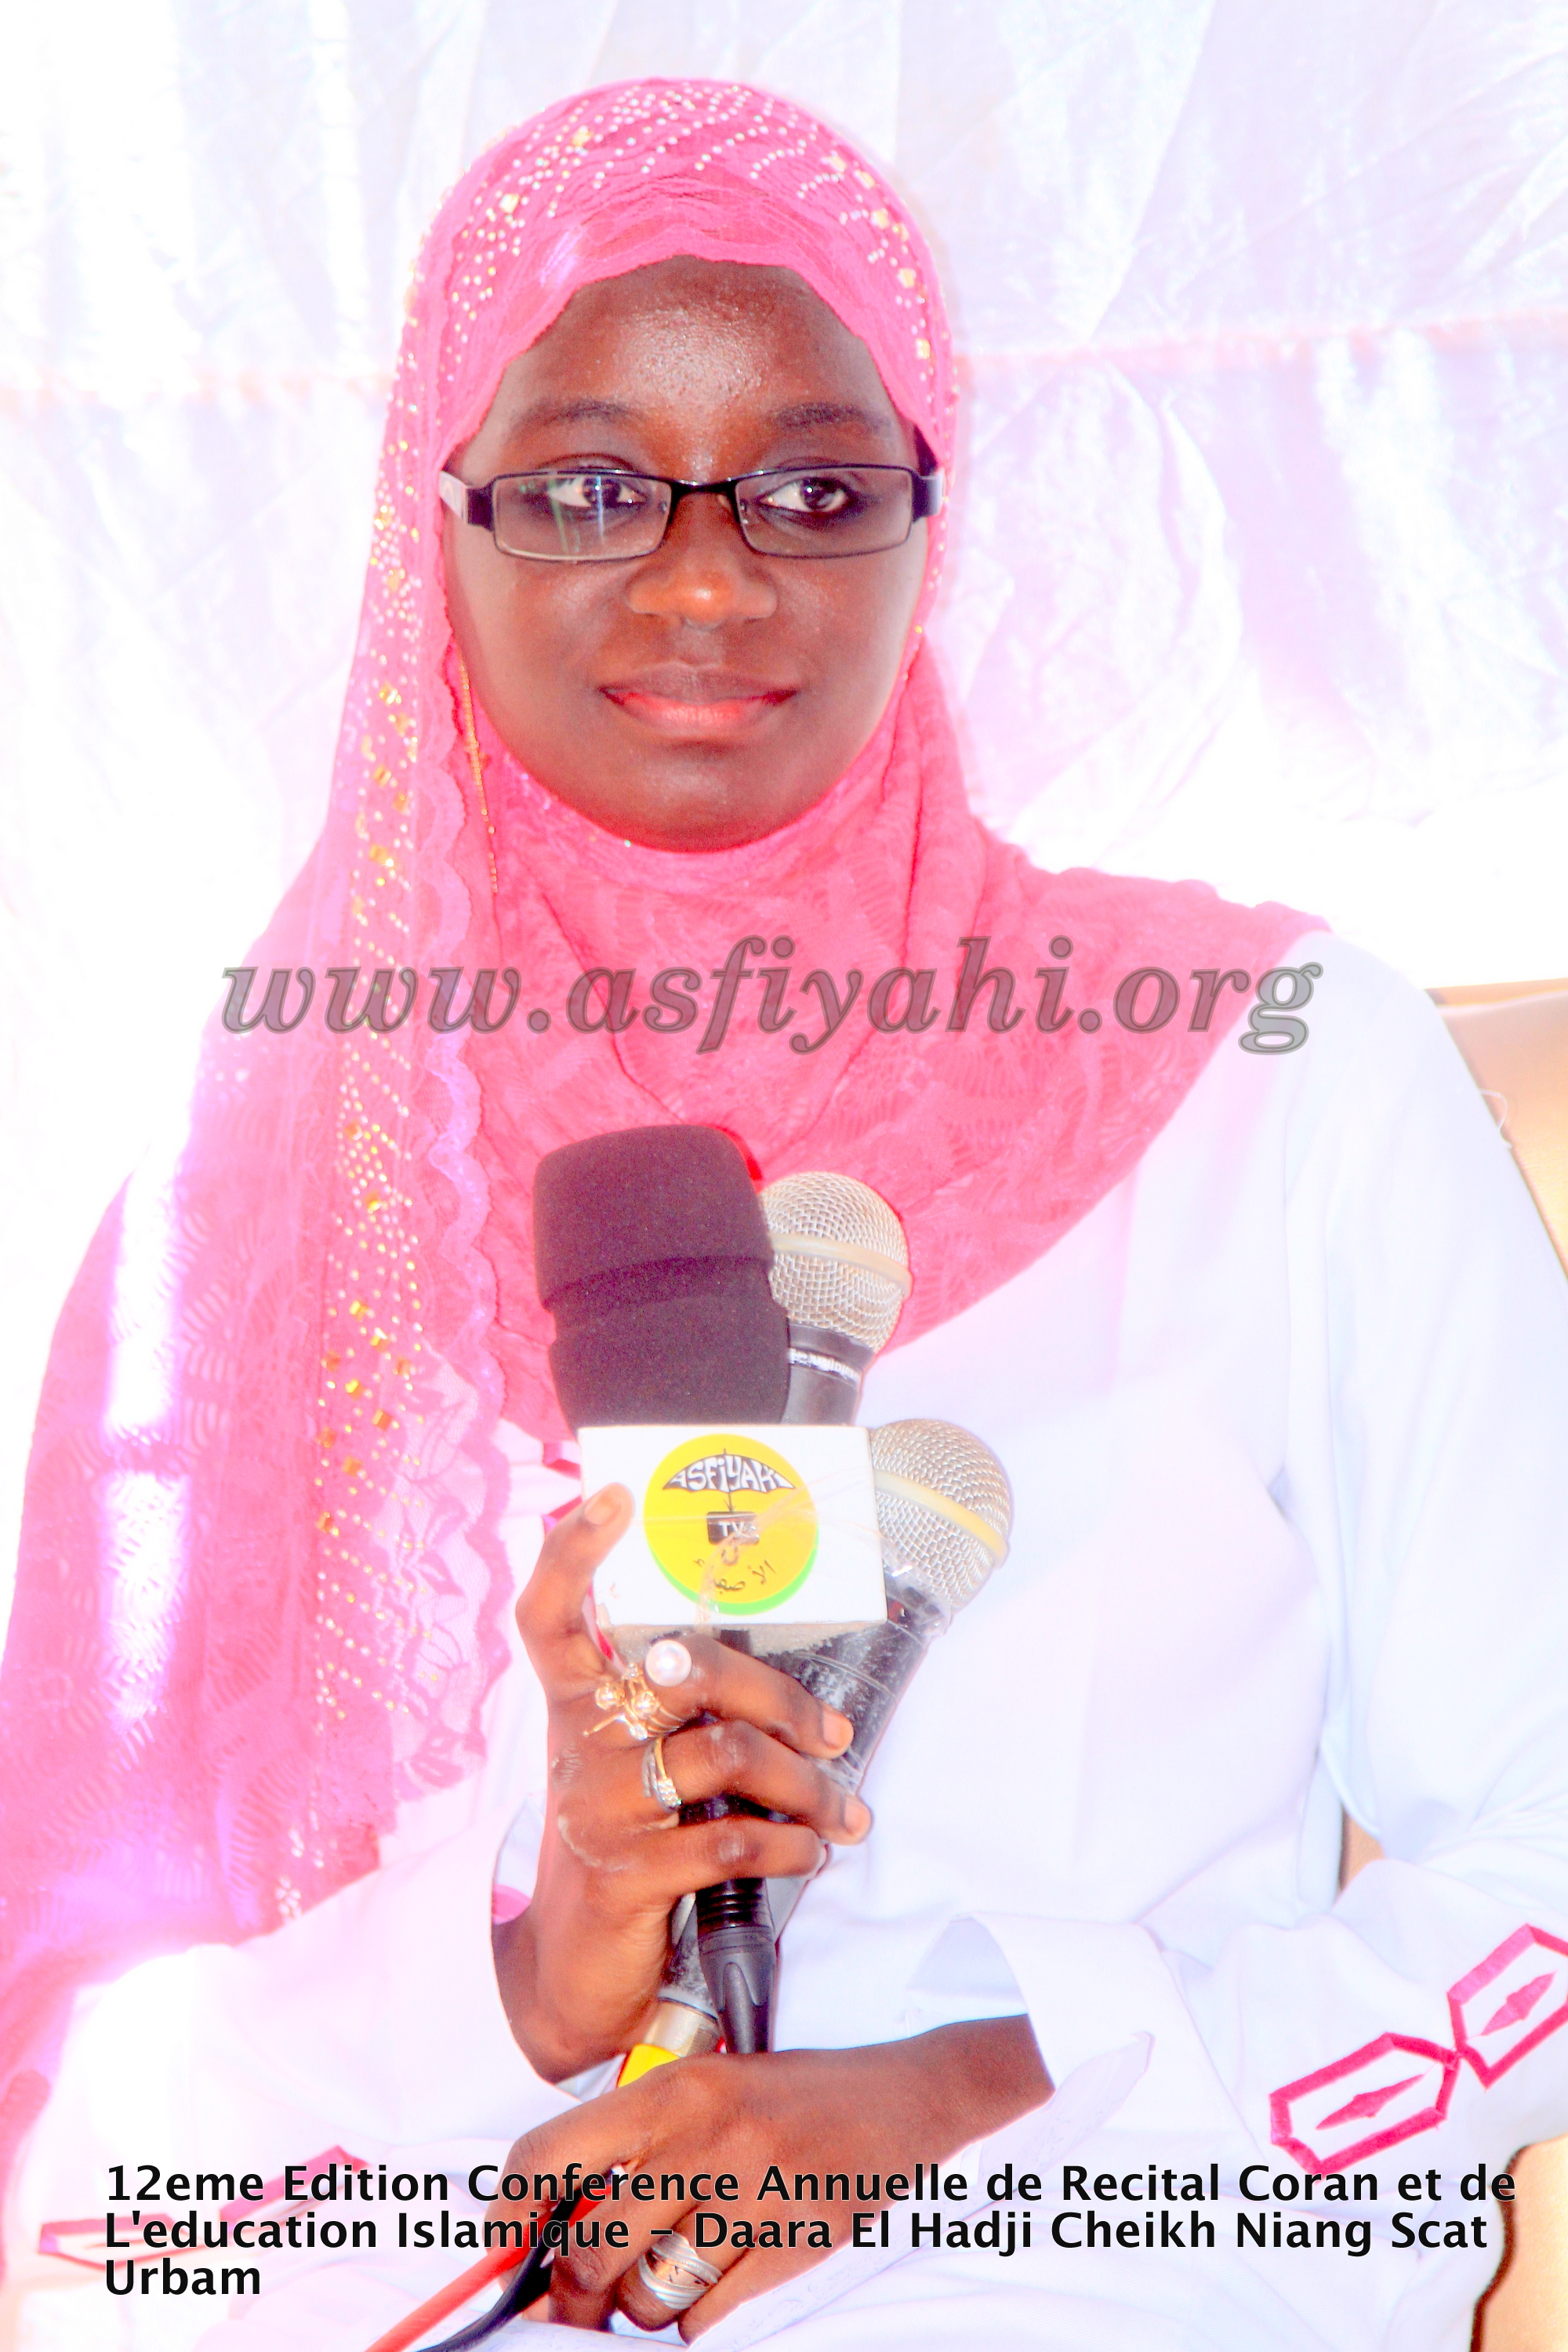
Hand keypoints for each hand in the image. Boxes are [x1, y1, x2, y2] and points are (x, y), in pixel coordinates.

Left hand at [485, 2018, 1051, 2334]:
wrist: (901, 2097)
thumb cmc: (793, 2095)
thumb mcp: (704, 2089)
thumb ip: (633, 2143)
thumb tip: (553, 2221)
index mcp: (668, 2092)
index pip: (548, 2157)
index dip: (509, 2217)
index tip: (505, 2248)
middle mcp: (698, 2140)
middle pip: (590, 2251)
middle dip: (573, 2295)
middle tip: (579, 2302)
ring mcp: (746, 2195)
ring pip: (646, 2295)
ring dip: (641, 2308)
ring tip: (662, 2281)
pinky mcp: (788, 2245)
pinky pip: (706, 2316)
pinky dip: (695, 2316)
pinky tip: (711, 2285)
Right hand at [495, 1487, 872, 2080]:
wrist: (570, 1973)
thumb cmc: (618, 1844)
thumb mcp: (624, 1767)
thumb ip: (671, 1715)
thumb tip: (771, 1680)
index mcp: (574, 1706)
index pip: (549, 1612)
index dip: (574, 1552)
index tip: (615, 1498)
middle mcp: (579, 1745)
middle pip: (687, 1670)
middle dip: (782, 1694)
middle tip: (836, 1733)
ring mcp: (599, 1809)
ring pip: (727, 1755)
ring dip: (808, 1784)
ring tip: (845, 1809)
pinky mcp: (627, 1876)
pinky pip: (728, 1839)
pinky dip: (789, 1844)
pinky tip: (810, 1851)